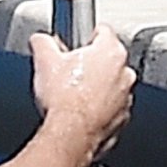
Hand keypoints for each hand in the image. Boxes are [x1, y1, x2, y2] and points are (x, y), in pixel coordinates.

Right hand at [30, 25, 135, 160]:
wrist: (70, 135)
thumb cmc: (64, 99)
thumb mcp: (44, 60)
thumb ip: (43, 42)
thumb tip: (41, 40)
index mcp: (110, 52)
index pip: (102, 31)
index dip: (83, 36)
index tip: (73, 44)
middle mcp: (124, 73)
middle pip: (107, 58)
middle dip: (89, 62)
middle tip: (67, 70)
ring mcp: (125, 97)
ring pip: (110, 84)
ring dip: (95, 86)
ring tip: (71, 93)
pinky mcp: (121, 118)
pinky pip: (110, 106)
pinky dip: (98, 106)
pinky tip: (78, 109)